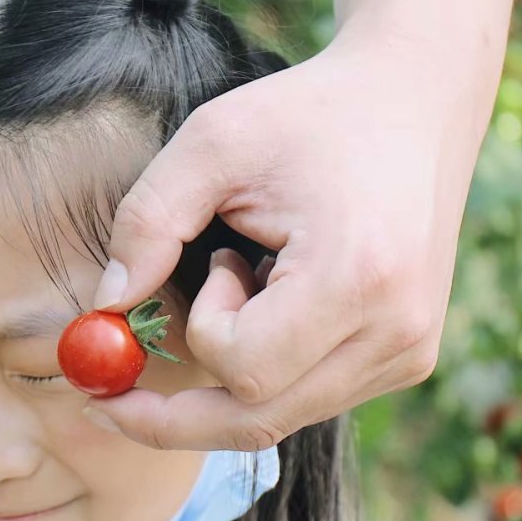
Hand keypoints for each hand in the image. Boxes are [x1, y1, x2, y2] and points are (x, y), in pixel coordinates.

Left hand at [86, 23, 488, 451]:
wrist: (417, 98)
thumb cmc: (312, 114)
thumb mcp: (214, 141)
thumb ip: (147, 221)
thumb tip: (103, 307)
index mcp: (356, 277)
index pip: (244, 365)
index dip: (204, 328)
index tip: (215, 261)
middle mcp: (396, 332)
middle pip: (257, 422)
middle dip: (173, 420)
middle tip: (108, 405)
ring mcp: (409, 354)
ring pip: (280, 418)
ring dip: (230, 373)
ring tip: (248, 278)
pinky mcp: (409, 359)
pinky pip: (310, 397)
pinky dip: (268, 370)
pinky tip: (279, 297)